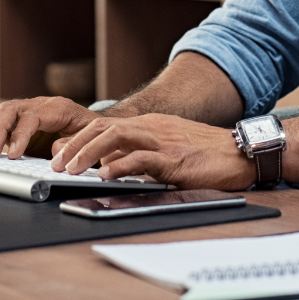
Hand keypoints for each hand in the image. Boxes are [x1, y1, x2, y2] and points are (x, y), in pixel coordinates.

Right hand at [0, 97, 98, 158]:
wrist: (94, 126)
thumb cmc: (91, 132)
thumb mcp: (89, 139)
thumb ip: (73, 144)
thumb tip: (54, 150)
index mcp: (58, 108)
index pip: (32, 115)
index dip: (20, 134)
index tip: (13, 154)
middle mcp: (39, 104)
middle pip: (10, 108)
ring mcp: (27, 109)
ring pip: (0, 110)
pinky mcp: (19, 119)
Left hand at [50, 113, 256, 190]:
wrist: (242, 152)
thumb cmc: (208, 153)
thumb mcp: (171, 147)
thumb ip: (143, 153)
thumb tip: (112, 165)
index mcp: (151, 124)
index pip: (106, 125)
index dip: (79, 138)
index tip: (60, 153)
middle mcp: (154, 127)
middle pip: (105, 127)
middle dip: (76, 145)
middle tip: (56, 163)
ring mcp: (164, 140)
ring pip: (116, 137)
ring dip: (89, 153)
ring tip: (71, 169)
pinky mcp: (175, 159)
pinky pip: (142, 158)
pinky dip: (120, 165)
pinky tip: (106, 175)